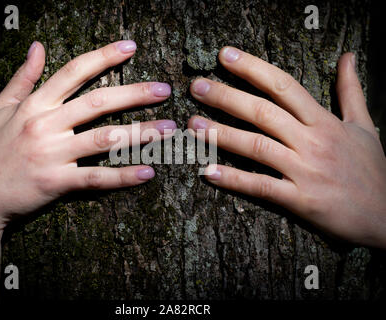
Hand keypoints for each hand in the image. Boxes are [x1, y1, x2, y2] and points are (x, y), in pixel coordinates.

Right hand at [0, 40, 174, 235]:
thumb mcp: (1, 108)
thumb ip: (23, 77)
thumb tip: (37, 46)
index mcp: (36, 105)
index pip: (74, 73)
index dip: (103, 57)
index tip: (130, 47)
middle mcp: (46, 125)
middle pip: (97, 103)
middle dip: (134, 93)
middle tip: (164, 90)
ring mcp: (52, 154)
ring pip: (104, 139)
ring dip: (140, 133)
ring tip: (168, 128)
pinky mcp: (57, 182)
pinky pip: (96, 178)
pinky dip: (122, 176)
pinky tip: (147, 172)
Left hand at [189, 47, 385, 247]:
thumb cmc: (373, 170)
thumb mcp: (365, 126)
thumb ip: (350, 91)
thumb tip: (348, 56)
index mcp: (325, 121)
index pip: (284, 86)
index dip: (253, 69)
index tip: (226, 56)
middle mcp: (313, 141)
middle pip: (263, 112)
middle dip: (226, 97)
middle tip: (196, 87)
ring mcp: (306, 170)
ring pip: (257, 146)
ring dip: (221, 134)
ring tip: (193, 125)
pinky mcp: (301, 200)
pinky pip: (262, 186)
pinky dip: (234, 179)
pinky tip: (208, 172)